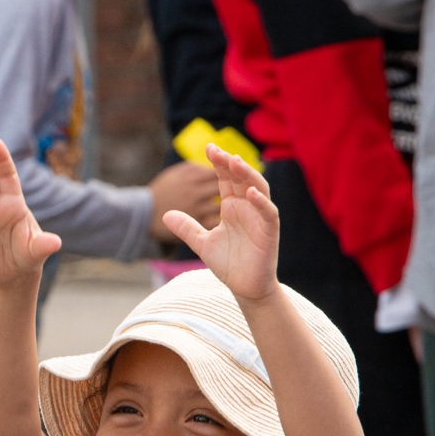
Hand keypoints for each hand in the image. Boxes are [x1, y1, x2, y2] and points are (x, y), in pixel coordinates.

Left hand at [160, 144, 278, 302]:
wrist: (245, 287)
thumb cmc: (229, 263)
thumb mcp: (202, 243)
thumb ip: (187, 228)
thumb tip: (165, 215)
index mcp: (232, 207)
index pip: (225, 180)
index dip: (218, 164)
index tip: (208, 148)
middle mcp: (247, 207)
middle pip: (240, 178)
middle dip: (229, 163)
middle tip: (215, 150)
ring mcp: (260, 217)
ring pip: (257, 189)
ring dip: (247, 175)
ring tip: (234, 162)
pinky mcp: (269, 230)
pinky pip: (268, 212)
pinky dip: (260, 202)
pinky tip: (248, 193)